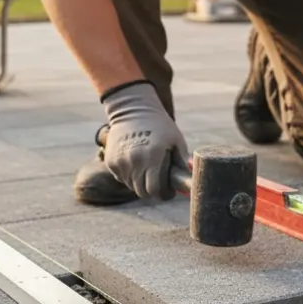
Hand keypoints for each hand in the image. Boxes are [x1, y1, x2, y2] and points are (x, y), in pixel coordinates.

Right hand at [100, 82, 187, 199]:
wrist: (133, 109)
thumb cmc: (159, 125)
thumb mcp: (176, 140)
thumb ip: (183, 161)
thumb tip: (192, 180)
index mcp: (152, 156)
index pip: (155, 190)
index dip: (164, 194)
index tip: (169, 191)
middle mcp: (134, 161)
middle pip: (142, 192)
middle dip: (153, 191)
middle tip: (160, 184)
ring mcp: (120, 162)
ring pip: (131, 186)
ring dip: (141, 183)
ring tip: (148, 169)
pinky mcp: (111, 161)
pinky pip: (122, 178)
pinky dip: (129, 176)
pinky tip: (136, 162)